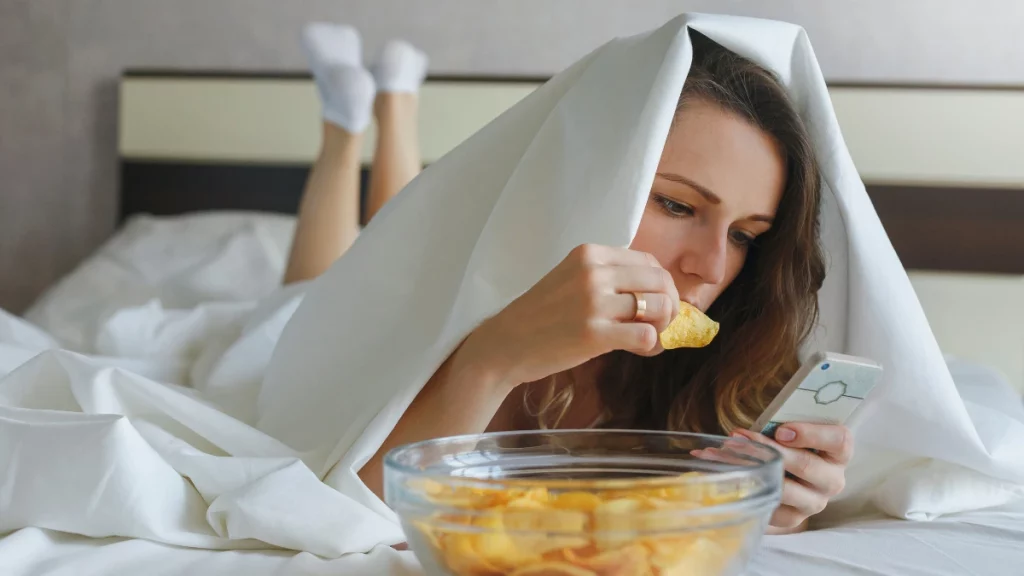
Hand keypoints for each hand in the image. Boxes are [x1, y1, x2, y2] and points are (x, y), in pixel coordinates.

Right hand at [460, 244, 679, 389]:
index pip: (649, 261)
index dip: (662, 285)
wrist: (504, 344)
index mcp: (589, 254)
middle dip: (669, 305)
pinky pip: (646, 336)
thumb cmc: (539, 315)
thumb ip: (607, 278)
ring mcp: (593, 303)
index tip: (657, 303)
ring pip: (659, 307)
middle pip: (659, 282)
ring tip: (648, 338)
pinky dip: (652, 345)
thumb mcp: (570, 279)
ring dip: (663, 326)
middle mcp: (593, 272)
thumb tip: (657, 293)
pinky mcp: (594, 334)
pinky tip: (640, 350)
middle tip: (661, 323)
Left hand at [730, 423, 852, 530]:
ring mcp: (815, 502)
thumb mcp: (792, 431)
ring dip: (756, 470)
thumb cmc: (789, 445)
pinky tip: (732, 475)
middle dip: (771, 450)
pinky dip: (749, 488)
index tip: (781, 431)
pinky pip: (772, 505)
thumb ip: (781, 424)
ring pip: (788, 489)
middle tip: (741, 438)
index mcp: (838, 453)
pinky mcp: (793, 518)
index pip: (839, 441)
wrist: (785, 478)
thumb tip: (749, 427)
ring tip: (730, 454)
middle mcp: (832, 480)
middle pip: (808, 465)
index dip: (811, 434)